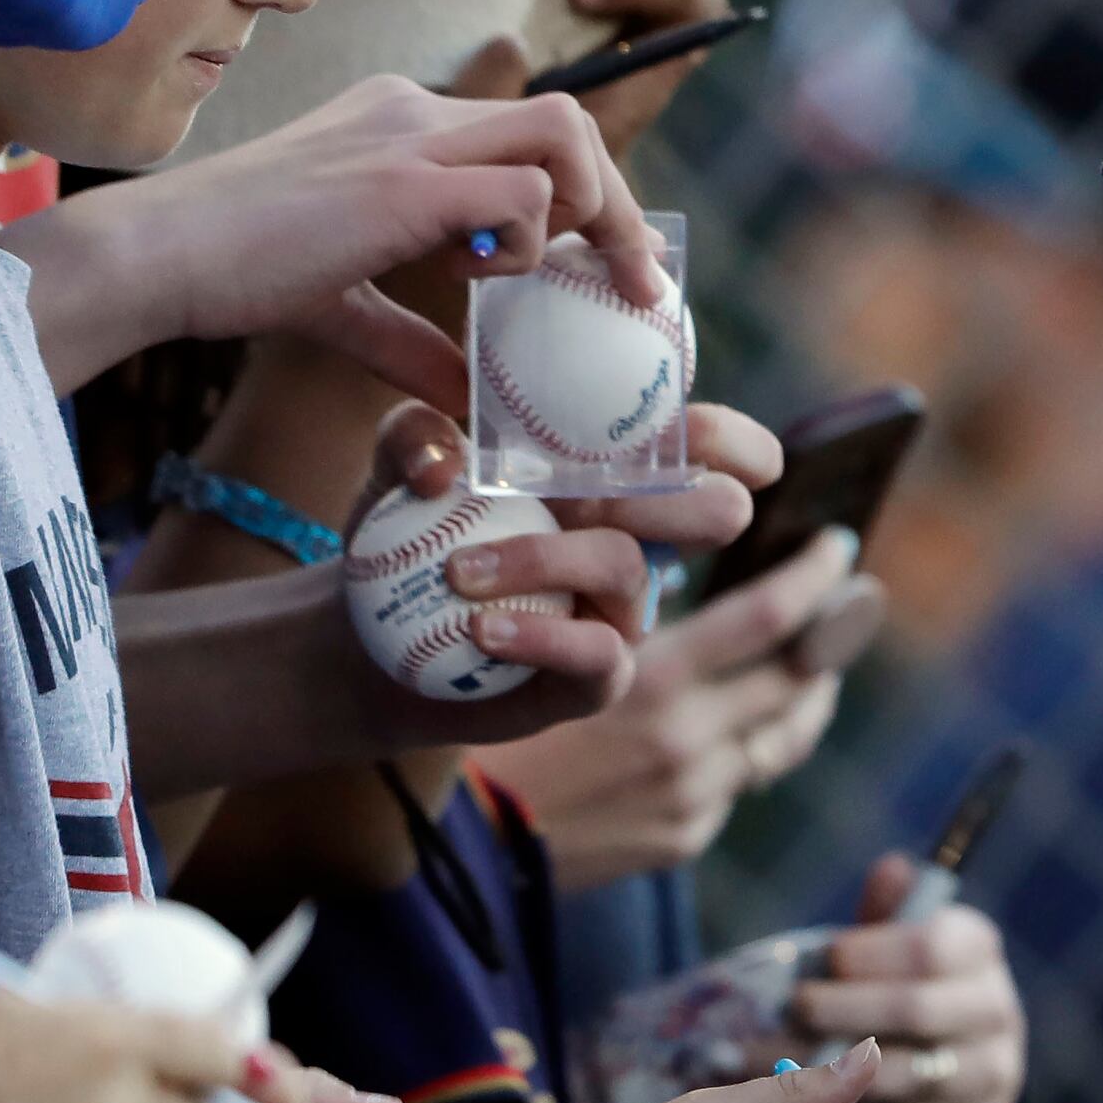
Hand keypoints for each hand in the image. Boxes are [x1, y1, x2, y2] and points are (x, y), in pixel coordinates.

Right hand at [11, 74, 672, 399]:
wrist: (152, 257)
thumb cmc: (230, 275)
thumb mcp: (345, 311)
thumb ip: (413, 346)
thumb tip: (468, 401)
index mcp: (402, 125)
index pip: (531, 131)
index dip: (589, 197)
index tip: (609, 271)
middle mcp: (415, 112)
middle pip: (569, 119)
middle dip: (617, 205)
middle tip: (633, 285)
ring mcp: (410, 138)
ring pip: (565, 131)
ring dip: (582, 212)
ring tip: (537, 278)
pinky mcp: (402, 182)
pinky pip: (523, 192)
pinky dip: (527, 244)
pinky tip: (477, 283)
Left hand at [336, 403, 782, 750]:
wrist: (370, 637)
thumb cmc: (409, 535)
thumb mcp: (399, 466)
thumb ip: (414, 435)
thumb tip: (440, 464)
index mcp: (618, 478)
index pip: (719, 452)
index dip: (731, 438)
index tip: (682, 426)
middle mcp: (637, 540)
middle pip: (721, 511)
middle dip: (664, 492)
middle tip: (574, 490)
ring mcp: (622, 611)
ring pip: (628, 568)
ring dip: (543, 559)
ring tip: (458, 572)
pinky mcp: (593, 677)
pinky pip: (598, 653)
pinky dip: (540, 636)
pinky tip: (481, 630)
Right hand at [473, 529, 866, 889]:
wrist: (461, 838)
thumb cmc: (487, 723)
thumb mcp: (553, 649)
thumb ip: (624, 617)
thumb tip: (675, 580)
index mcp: (658, 682)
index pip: (769, 616)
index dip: (815, 576)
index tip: (838, 546)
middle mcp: (691, 742)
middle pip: (798, 682)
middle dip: (832, 637)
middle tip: (849, 602)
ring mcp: (694, 797)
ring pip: (782, 739)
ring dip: (804, 697)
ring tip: (813, 668)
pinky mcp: (683, 838)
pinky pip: (738, 783)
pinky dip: (746, 747)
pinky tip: (738, 728)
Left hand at [789, 856, 1026, 1102]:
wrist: (948, 1066)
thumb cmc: (900, 986)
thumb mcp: (894, 942)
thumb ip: (888, 911)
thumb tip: (894, 869)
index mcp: (978, 951)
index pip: (929, 947)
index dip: (871, 953)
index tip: (825, 959)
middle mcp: (996, 1013)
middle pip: (915, 1010)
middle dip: (842, 1009)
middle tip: (792, 1008)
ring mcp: (989, 1077)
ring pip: (904, 1074)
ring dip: (832, 1071)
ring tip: (771, 1062)